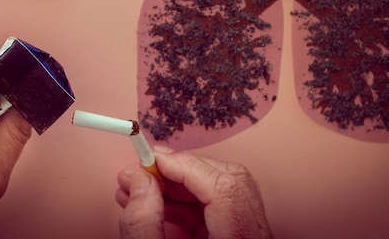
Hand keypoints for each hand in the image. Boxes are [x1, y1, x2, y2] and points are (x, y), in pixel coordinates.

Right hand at [116, 146, 273, 238]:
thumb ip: (144, 225)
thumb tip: (139, 181)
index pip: (225, 186)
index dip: (186, 165)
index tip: (151, 158)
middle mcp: (253, 236)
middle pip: (226, 181)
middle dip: (178, 170)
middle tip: (140, 169)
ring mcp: (248, 235)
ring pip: (219, 192)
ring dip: (175, 185)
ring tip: (135, 186)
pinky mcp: (237, 237)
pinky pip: (213, 210)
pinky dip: (182, 203)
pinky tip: (152, 201)